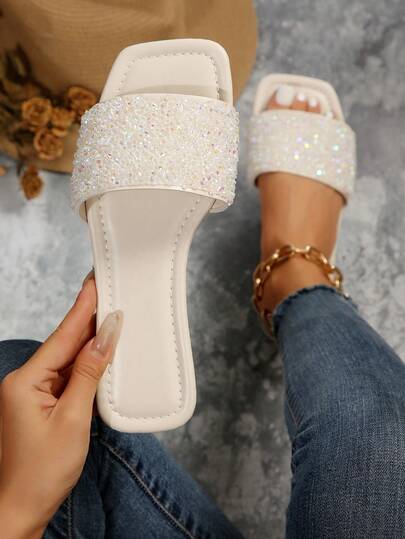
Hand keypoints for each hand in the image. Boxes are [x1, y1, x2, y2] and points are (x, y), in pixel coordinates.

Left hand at [0, 274, 121, 537]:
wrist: (20, 511)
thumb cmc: (41, 472)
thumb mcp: (73, 418)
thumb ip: (90, 372)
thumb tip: (106, 335)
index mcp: (26, 381)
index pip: (62, 335)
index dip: (83, 308)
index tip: (96, 282)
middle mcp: (25, 382)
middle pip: (64, 344)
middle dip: (89, 320)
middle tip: (109, 293)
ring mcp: (31, 393)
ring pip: (67, 360)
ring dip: (90, 343)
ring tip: (110, 319)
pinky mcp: (40, 405)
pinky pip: (66, 377)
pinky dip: (85, 366)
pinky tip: (100, 357)